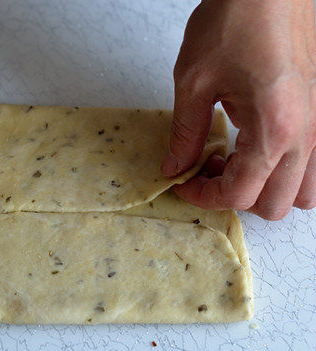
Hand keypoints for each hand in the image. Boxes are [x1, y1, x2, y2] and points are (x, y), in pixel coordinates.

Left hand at [162, 0, 315, 219]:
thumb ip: (184, 134)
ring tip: (232, 157)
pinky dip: (281, 168)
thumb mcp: (194, 82)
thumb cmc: (238, 20)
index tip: (183, 183)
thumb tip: (175, 167)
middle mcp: (307, 134)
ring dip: (264, 186)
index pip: (240, 194)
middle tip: (205, 169)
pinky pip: (311, 164)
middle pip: (274, 204)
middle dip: (234, 195)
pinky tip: (252, 141)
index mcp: (276, 130)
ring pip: (301, 191)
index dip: (204, 196)